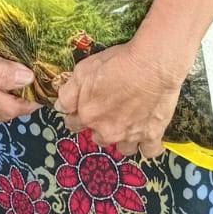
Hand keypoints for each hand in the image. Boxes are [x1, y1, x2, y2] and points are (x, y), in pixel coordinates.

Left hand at [55, 38, 182, 158]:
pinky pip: (150, 151)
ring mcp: (131, 135)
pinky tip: (148, 135)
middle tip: (109, 112)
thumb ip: (68, 93)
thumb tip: (60, 107)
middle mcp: (108, 130)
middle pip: (98, 138)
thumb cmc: (118, 62)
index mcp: (88, 115)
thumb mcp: (83, 70)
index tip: (83, 108)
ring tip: (128, 124)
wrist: (152, 64)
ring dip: (123, 139)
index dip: (77, 115)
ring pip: (123, 148)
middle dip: (100, 127)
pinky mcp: (152, 134)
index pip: (73, 124)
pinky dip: (148, 145)